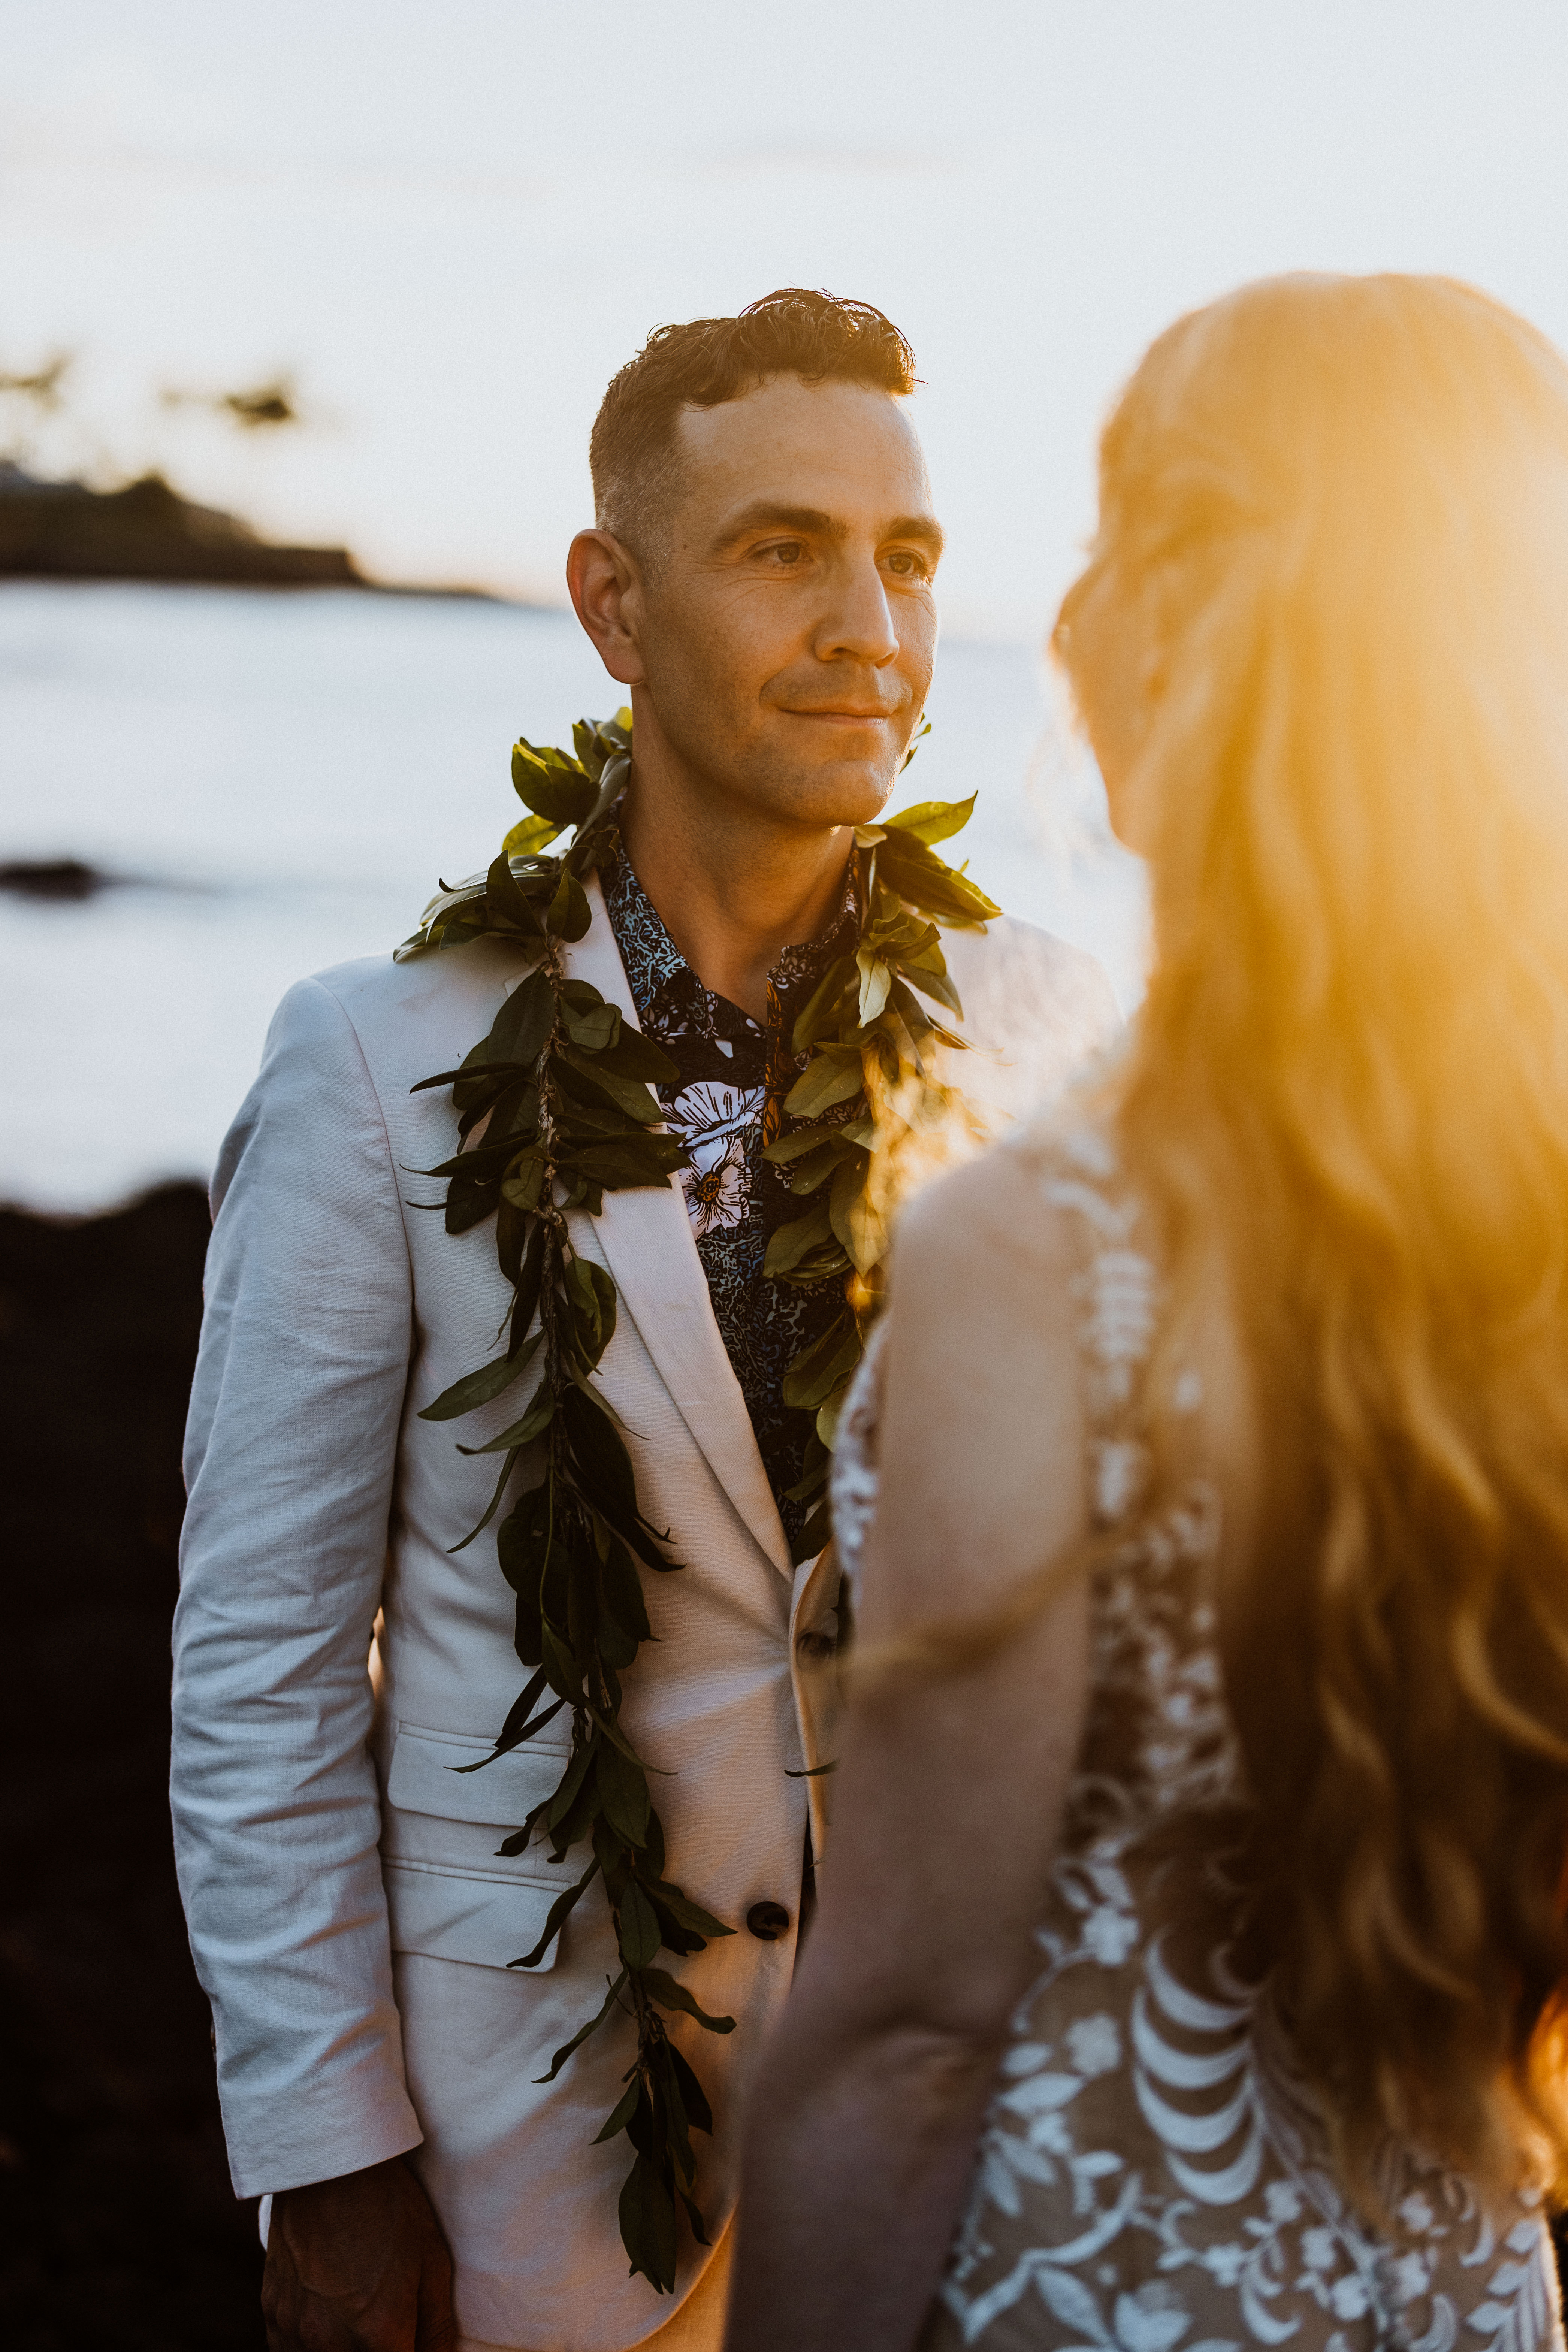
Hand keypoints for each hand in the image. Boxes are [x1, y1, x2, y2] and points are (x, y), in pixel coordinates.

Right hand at [262, 2155, 457, 2350]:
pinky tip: (325, 2328)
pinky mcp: (272, 2315)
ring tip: (357, 2322)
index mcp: (377, 2335)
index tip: (408, 2341)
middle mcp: (330, 2343)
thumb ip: (437, 2327)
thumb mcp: (433, 2261)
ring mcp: (295, 2331)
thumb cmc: (389, 2208)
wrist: (330, 2164)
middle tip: (385, 2330)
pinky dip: (308, 2348)